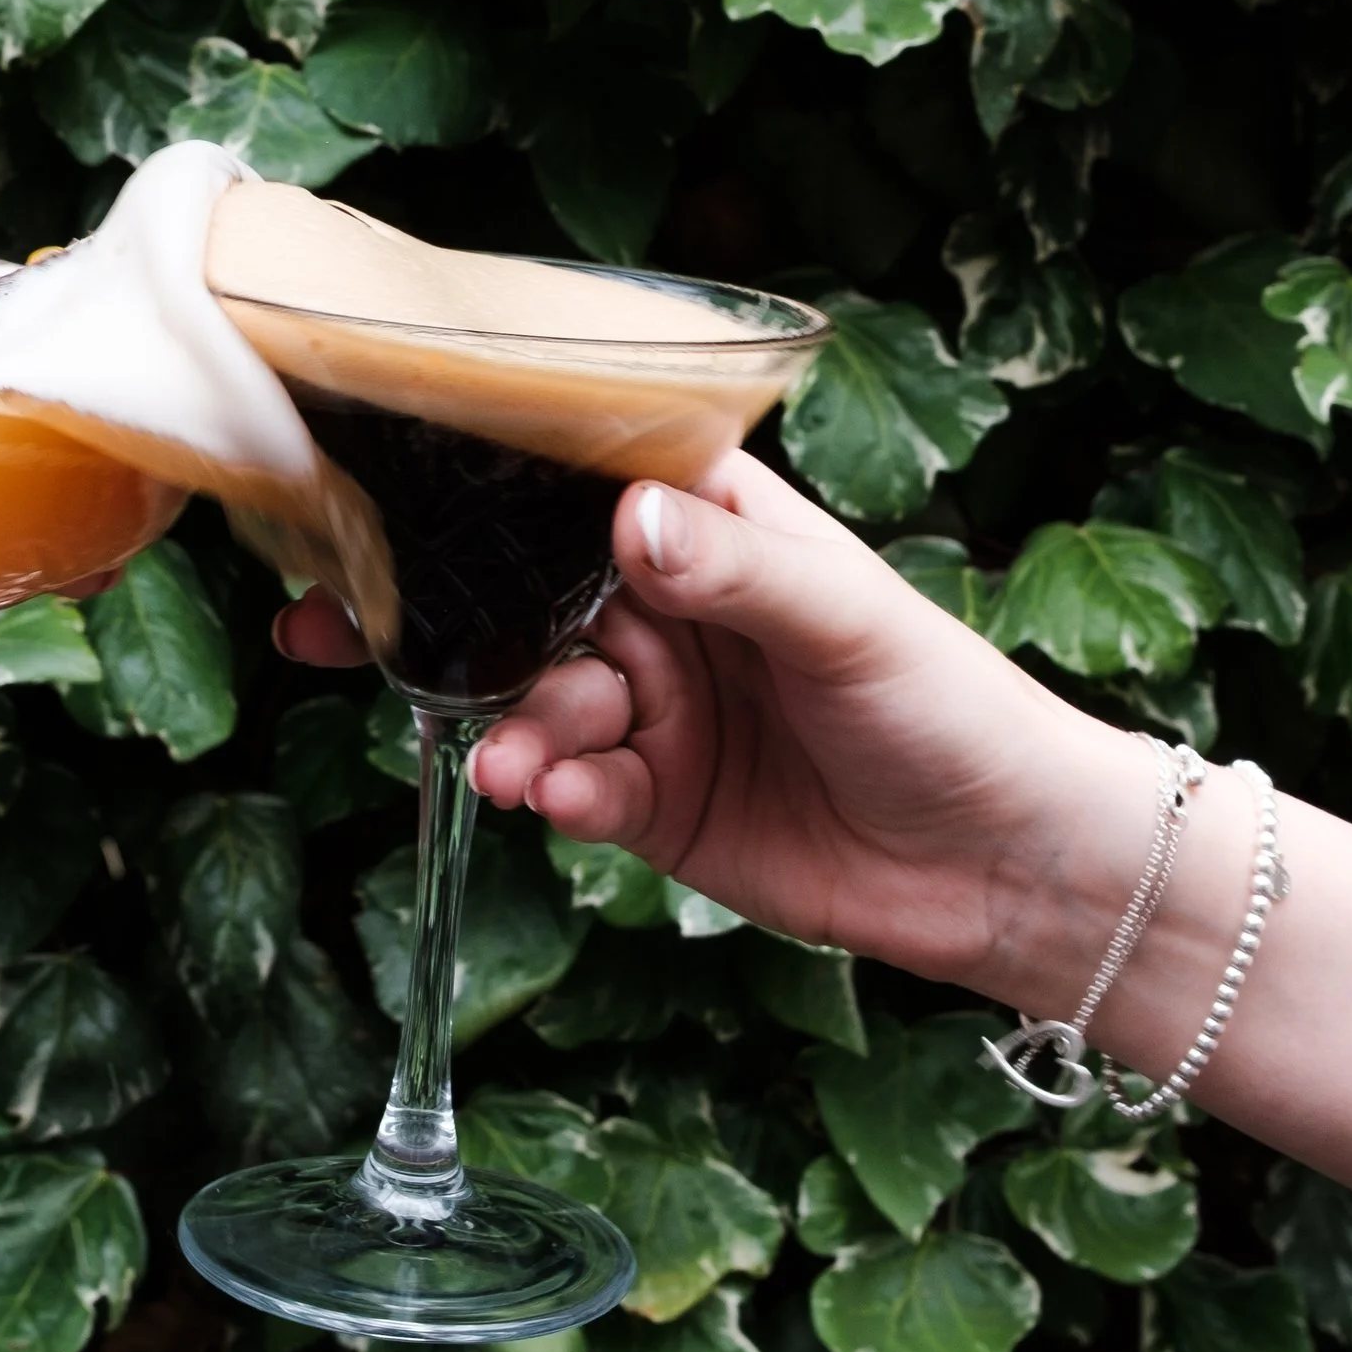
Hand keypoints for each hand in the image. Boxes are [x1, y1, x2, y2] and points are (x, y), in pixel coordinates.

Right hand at [279, 452, 1133, 1005]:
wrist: (1010, 872)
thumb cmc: (954, 709)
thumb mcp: (850, 622)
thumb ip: (734, 572)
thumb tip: (630, 520)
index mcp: (710, 527)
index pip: (574, 479)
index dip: (472, 480)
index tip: (374, 486)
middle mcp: (666, 607)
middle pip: (517, 595)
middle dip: (435, 616)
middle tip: (341, 630)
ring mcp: (654, 706)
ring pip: (534, 696)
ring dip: (509, 724)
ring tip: (511, 762)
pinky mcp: (652, 803)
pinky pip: (572, 785)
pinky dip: (553, 790)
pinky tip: (560, 800)